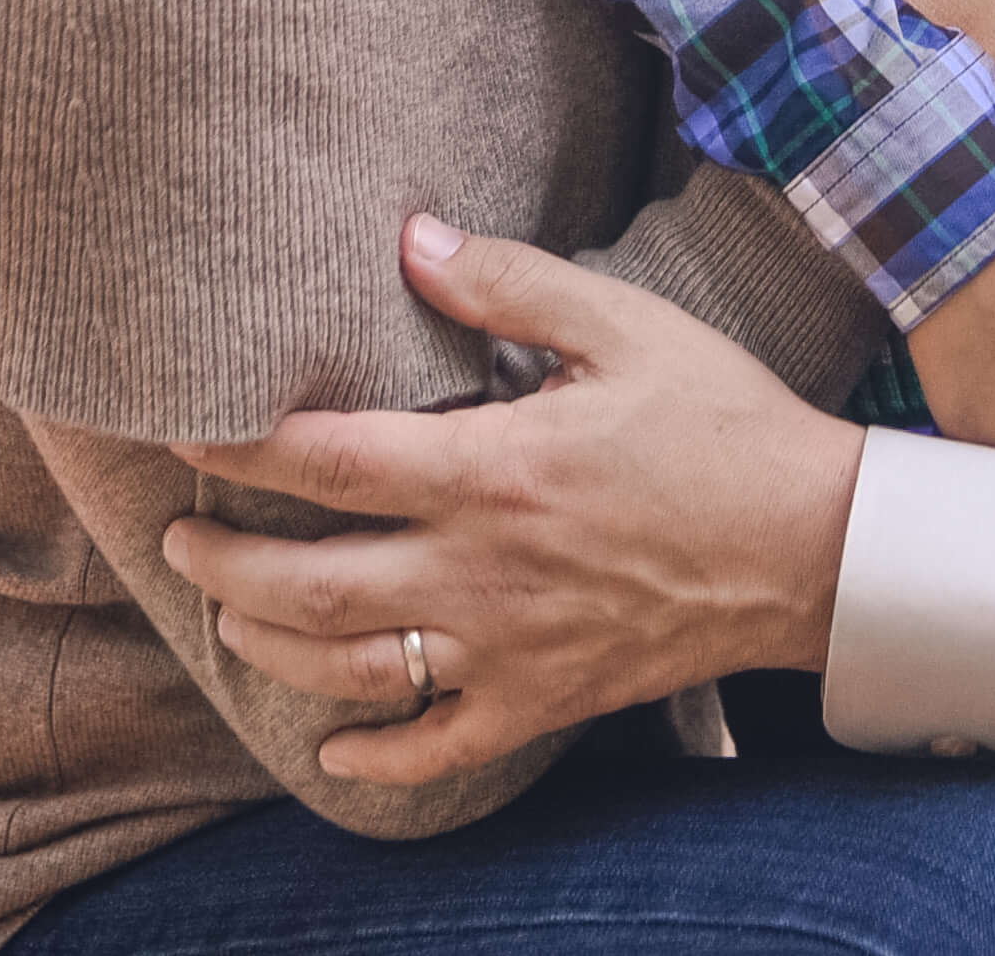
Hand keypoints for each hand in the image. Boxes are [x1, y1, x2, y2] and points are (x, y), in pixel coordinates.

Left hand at [164, 214, 861, 789]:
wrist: (816, 544)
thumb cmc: (722, 423)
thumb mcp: (625, 325)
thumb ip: (509, 282)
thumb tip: (411, 236)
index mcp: (495, 471)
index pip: (330, 462)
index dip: (243, 448)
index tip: (188, 431)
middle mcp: (483, 572)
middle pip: (310, 586)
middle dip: (223, 565)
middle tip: (178, 537)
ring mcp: (510, 648)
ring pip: (352, 670)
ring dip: (270, 649)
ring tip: (227, 617)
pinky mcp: (546, 700)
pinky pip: (441, 747)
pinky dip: (377, 758)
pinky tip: (334, 751)